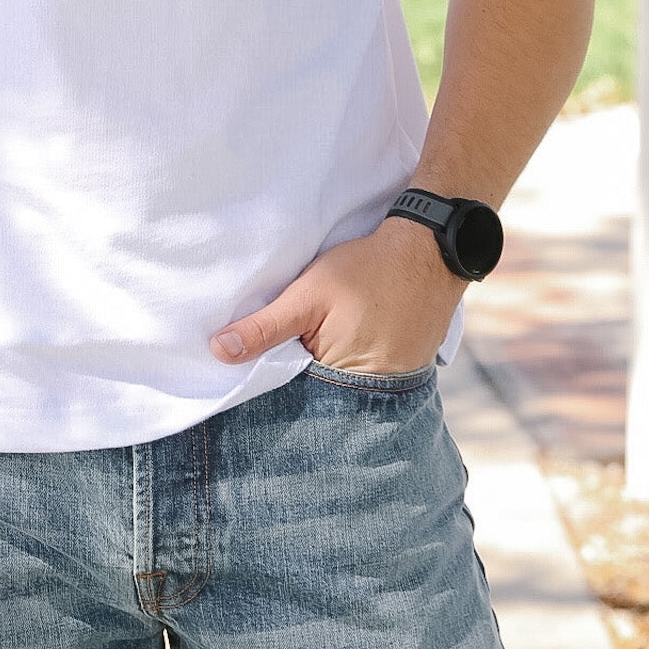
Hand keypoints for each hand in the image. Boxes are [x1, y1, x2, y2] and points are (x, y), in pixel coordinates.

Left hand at [208, 216, 467, 373]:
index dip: (272, 382)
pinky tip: (339, 343)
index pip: (293, 397)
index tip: (249, 372)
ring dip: (323, 373)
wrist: (430, 250)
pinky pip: (366, 378)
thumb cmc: (367, 271)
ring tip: (309, 349)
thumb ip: (265, 327)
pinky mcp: (405, 371)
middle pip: (319, 397)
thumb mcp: (307, 295)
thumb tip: (219, 352)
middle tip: (280, 356)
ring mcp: (393, 386)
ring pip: (342, 387)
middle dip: (296, 382)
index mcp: (341, 382)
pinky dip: (349, 365)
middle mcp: (371, 396)